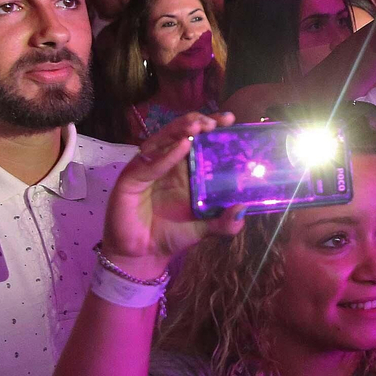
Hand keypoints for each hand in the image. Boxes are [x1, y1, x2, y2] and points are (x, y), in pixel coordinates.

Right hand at [102, 111, 246, 280]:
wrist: (143, 256)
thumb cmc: (172, 234)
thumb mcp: (205, 228)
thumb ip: (225, 222)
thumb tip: (244, 209)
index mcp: (186, 168)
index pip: (199, 140)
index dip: (213, 127)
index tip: (230, 119)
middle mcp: (167, 163)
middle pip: (180, 133)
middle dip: (197, 122)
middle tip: (214, 121)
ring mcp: (148, 168)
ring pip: (162, 140)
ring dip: (180, 131)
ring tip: (197, 126)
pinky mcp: (131, 179)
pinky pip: (149, 164)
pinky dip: (166, 155)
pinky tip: (181, 146)